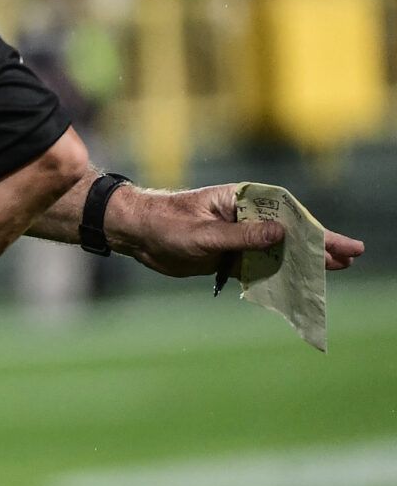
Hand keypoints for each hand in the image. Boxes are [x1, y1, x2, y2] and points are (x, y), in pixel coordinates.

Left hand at [111, 184, 364, 278]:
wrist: (135, 233)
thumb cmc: (164, 224)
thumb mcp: (204, 233)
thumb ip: (241, 236)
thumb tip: (281, 233)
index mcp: (240, 200)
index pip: (286, 214)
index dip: (316, 229)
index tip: (340, 244)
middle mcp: (242, 216)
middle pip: (288, 232)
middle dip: (317, 246)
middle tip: (350, 257)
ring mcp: (236, 236)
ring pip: (276, 251)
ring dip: (301, 261)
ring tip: (334, 270)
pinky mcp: (226, 255)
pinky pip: (258, 266)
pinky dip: (276, 275)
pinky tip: (297, 285)